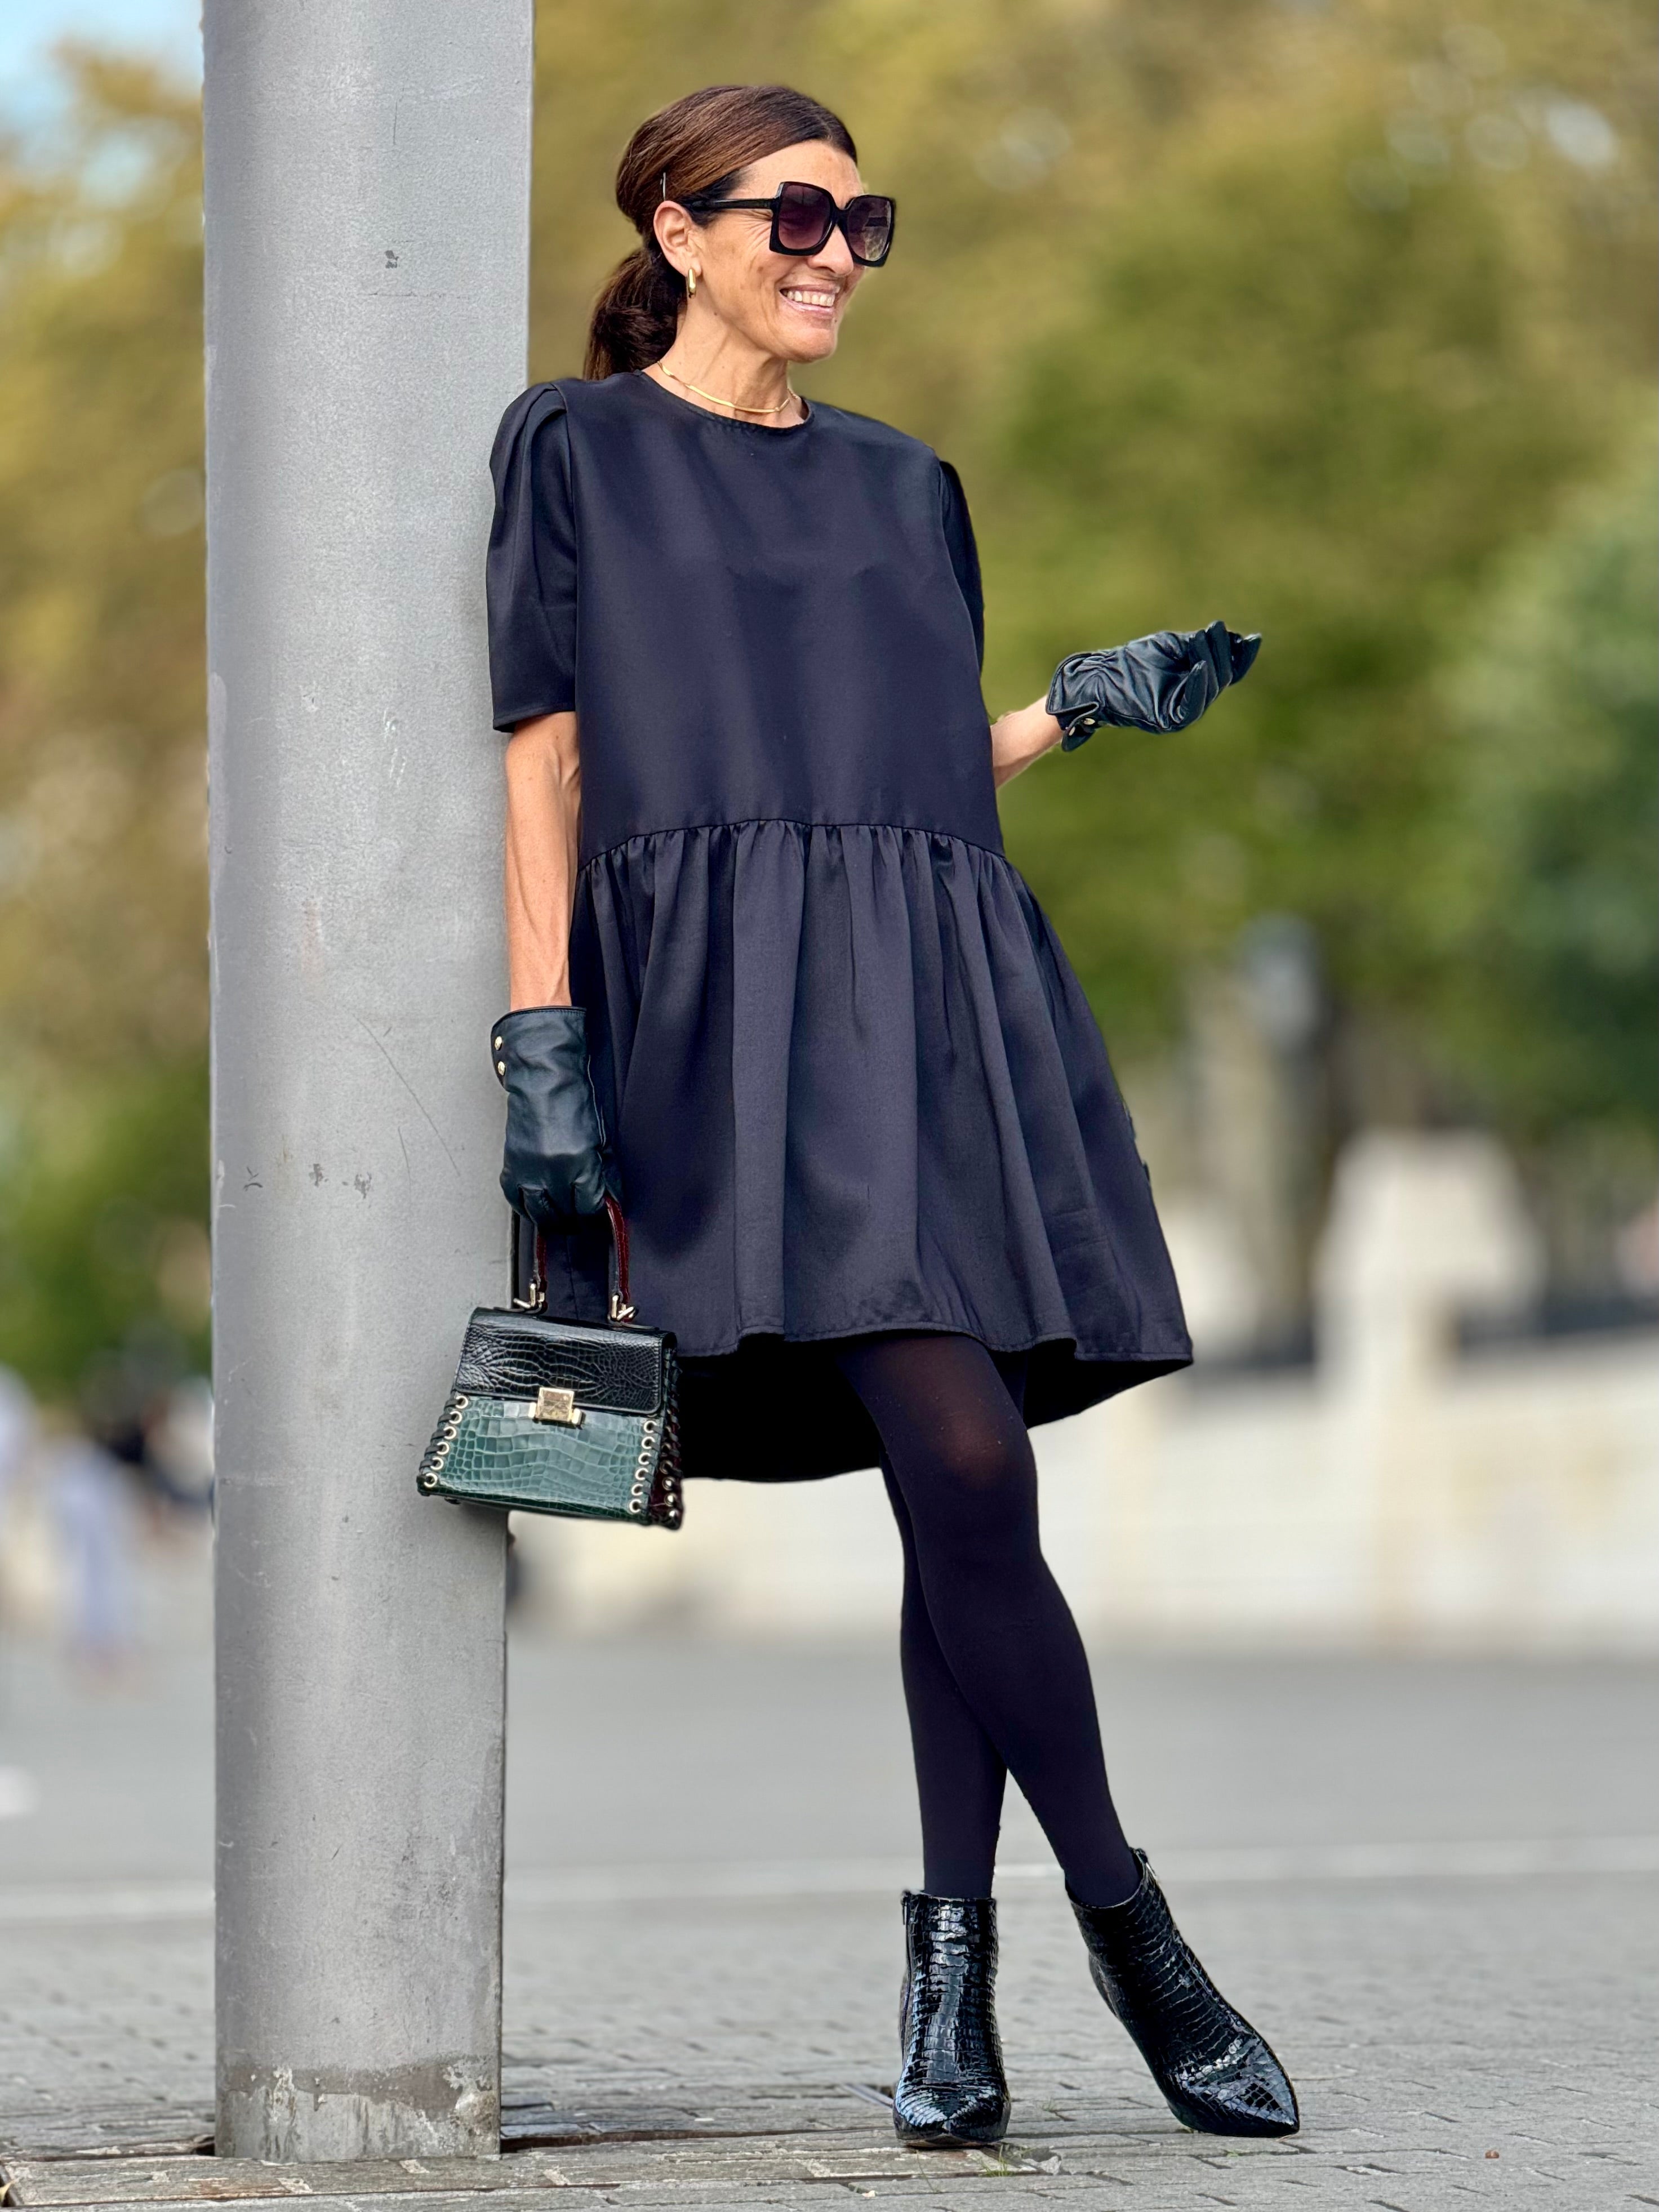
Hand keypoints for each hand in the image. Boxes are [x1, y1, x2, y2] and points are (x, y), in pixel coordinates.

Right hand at [492, 1006, 615, 1227]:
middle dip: (577, 1221)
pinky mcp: (511, 1165)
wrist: (543, 1079)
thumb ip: (604, 1172)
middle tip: (583, 1220)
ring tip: (562, 1219)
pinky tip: (537, 1208)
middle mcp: (551, 1169)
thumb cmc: (572, 1101)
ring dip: (552, 1221)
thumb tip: (610, 1200)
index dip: (597, 1215)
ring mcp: (528, 1169)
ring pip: (539, 1214)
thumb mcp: (599, 1138)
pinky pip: (515, 1200)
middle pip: (565, 1214)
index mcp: (578, 1161)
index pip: (589, 1206)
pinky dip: (527, 1208)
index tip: (600, 1216)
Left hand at [1047, 620, 1260, 750]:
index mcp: (1198, 684)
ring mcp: (1183, 713)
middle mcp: (1195, 701)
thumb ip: (1203, 644)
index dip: (1243, 657)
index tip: (1254, 638)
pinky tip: (1198, 666)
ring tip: (1199, 638)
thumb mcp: (1174, 646)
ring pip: (1210, 689)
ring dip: (1209, 661)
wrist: (1102, 676)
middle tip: (1213, 628)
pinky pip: (1191, 706)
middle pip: (1223, 677)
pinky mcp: (1168, 720)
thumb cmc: (1134, 660)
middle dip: (1220, 651)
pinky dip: (1197, 686)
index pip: (1230, 672)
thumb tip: (1238, 639)